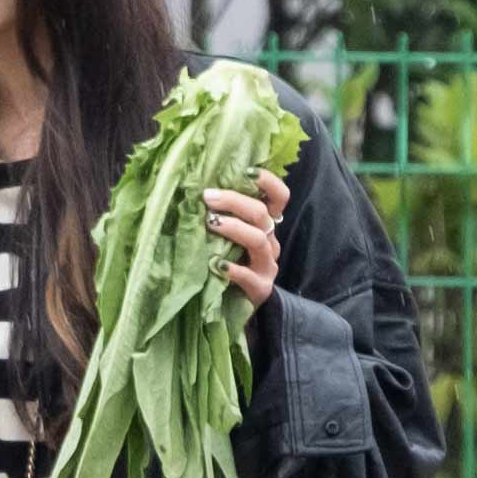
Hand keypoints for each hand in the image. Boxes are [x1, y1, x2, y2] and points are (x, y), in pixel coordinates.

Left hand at [208, 175, 286, 308]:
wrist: (237, 305)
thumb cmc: (228, 262)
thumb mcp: (228, 236)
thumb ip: (223, 215)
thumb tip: (197, 189)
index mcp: (266, 225)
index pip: (280, 197)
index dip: (268, 182)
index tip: (248, 172)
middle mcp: (271, 241)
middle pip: (262, 214)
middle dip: (234, 201)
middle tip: (208, 197)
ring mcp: (267, 265)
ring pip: (257, 239)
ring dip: (233, 228)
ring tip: (210, 223)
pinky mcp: (260, 288)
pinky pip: (249, 276)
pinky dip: (232, 268)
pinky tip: (215, 264)